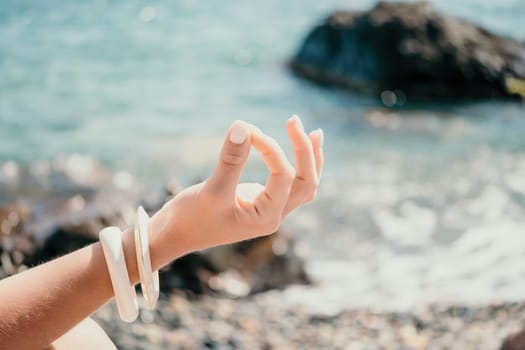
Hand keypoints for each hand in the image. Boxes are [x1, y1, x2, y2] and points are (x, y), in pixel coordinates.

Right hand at [149, 116, 323, 266]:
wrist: (175, 234)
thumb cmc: (190, 218)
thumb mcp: (211, 189)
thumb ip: (230, 159)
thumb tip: (243, 126)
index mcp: (267, 218)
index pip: (284, 176)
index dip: (270, 148)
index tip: (246, 130)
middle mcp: (274, 215)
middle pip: (307, 183)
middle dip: (305, 152)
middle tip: (293, 120)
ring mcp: (269, 208)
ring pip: (303, 184)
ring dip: (310, 159)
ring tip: (314, 133)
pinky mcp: (260, 200)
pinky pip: (289, 182)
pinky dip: (297, 164)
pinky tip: (296, 146)